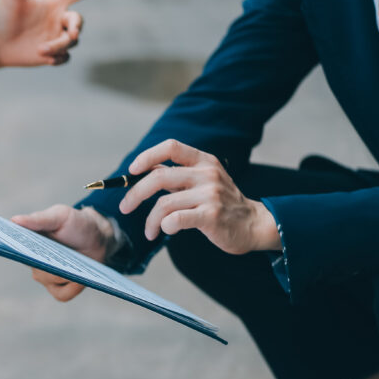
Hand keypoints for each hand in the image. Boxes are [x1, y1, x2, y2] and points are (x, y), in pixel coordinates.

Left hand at [0, 0, 119, 67]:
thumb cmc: (3, 17)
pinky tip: (47, 60)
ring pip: (71, 42)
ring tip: (40, 50)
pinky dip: (59, 58)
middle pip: (79, 22)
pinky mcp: (53, 54)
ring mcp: (57, 36)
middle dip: (76, 28)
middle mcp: (59, 19)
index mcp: (55, 2)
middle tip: (72, 34)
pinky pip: (65, 57)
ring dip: (58, 46)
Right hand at [11, 206, 115, 300]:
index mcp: (27, 244)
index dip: (13, 251)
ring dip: (64, 273)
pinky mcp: (60, 289)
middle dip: (49, 264)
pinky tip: (80, 277)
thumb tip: (14, 220)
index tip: (21, 249)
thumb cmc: (75, 223)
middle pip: (36, 269)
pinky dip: (72, 287)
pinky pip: (62, 294)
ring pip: (50, 281)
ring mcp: (47, 278)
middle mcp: (33, 263)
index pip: (13, 250)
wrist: (98, 236)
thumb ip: (38, 219)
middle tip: (61, 256)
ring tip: (76, 264)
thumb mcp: (59, 216)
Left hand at [118, 140, 280, 254]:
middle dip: (135, 193)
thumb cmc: (221, 204)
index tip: (131, 171)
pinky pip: (175, 219)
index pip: (171, 147)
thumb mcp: (203, 182)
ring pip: (164, 203)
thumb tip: (143, 172)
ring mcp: (211, 194)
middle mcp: (207, 173)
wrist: (253, 224)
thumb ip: (177, 176)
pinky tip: (165, 231)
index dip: (147, 156)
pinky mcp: (212, 215)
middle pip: (159, 176)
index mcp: (204, 161)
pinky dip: (164, 226)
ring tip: (150, 231)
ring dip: (150, 220)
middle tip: (125, 207)